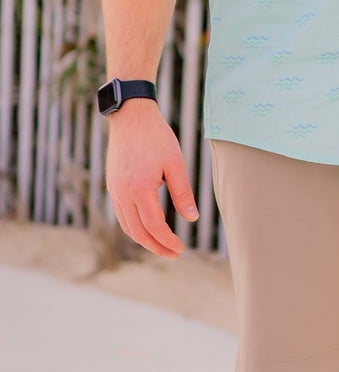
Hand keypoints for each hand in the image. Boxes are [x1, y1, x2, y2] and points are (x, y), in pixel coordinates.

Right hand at [105, 100, 198, 258]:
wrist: (131, 117)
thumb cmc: (157, 137)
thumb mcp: (176, 164)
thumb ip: (183, 193)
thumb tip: (192, 218)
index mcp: (139, 189)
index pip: (153, 225)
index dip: (167, 240)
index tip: (181, 249)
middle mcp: (122, 193)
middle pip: (137, 232)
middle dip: (156, 246)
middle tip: (174, 254)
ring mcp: (114, 190)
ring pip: (127, 226)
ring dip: (144, 239)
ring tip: (162, 245)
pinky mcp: (113, 186)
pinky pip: (122, 215)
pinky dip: (135, 226)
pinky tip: (149, 228)